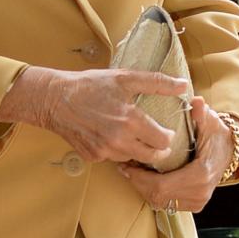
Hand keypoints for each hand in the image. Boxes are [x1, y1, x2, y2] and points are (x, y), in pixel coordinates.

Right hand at [38, 67, 192, 164]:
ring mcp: (105, 152)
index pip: (164, 141)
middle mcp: (119, 141)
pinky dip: (116, 151)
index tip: (167, 132)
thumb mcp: (125, 78)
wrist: (55, 100)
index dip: (169, 137)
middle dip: (159, 150)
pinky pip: (112, 159)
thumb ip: (157, 82)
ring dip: (137, 151)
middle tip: (158, 141)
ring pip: (133, 159)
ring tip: (135, 137)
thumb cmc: (90, 85)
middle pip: (152, 157)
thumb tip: (183, 85)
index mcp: (131, 121)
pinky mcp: (93, 157)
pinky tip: (112, 138)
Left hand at [116, 96, 233, 213]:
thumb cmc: (216, 136)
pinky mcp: (195, 205)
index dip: (140, 178)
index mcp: (200, 175)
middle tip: (124, 167)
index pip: (161, 185)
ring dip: (142, 188)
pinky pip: (167, 204)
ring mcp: (198, 202)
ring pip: (160, 202)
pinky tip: (144, 179)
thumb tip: (196, 102)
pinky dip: (152, 193)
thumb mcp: (210, 122)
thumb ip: (201, 113)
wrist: (229, 152)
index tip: (126, 165)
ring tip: (131, 172)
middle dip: (137, 183)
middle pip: (157, 196)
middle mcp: (199, 193)